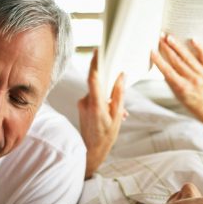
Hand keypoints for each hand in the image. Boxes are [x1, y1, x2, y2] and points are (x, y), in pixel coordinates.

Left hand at [77, 49, 125, 177]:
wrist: (90, 152)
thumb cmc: (105, 137)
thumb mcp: (117, 116)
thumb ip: (119, 94)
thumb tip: (121, 76)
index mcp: (95, 104)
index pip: (93, 77)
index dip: (95, 63)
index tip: (98, 50)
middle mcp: (85, 101)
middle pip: (98, 85)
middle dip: (110, 88)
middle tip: (118, 102)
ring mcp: (82, 104)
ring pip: (98, 93)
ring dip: (108, 100)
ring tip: (117, 115)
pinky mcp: (81, 106)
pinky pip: (94, 99)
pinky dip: (104, 104)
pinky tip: (110, 116)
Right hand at [150, 35, 202, 155]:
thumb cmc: (188, 97)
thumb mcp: (175, 91)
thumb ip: (170, 78)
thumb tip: (162, 61)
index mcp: (181, 87)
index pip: (168, 71)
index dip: (159, 61)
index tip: (152, 51)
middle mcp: (192, 80)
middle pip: (177, 61)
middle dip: (167, 48)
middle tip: (160, 38)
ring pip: (188, 57)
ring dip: (177, 46)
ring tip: (169, 37)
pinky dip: (200, 48)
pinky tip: (193, 39)